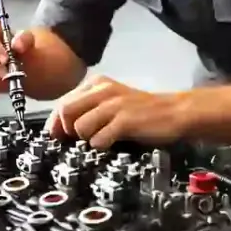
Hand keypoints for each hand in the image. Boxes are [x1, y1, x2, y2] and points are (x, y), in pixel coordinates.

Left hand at [44, 75, 188, 148]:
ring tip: (100, 140)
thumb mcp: (112, 102)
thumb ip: (89, 108)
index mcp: (97, 84)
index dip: (56, 123)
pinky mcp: (125, 120)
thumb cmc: (141, 111)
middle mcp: (103, 90)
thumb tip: (61, 128)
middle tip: (76, 142)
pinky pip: (99, 139)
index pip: (63, 102)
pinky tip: (111, 144)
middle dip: (66, 131)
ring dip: (85, 139)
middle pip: (65, 112)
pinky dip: (101, 146)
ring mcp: (114, 105)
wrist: (174, 112)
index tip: (58, 138)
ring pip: (79, 127)